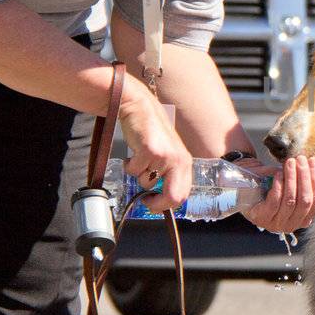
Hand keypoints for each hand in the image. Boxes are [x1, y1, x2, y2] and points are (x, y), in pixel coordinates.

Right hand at [117, 83, 191, 212]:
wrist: (141, 108)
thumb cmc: (152, 134)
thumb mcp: (168, 155)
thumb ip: (168, 175)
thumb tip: (159, 203)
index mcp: (185, 163)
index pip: (182, 196)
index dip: (166, 206)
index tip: (154, 205)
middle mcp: (179, 161)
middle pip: (172, 197)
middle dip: (155, 203)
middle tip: (144, 200)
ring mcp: (165, 156)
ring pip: (146, 183)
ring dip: (138, 175)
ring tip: (139, 159)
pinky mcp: (149, 151)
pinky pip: (133, 170)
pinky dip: (129, 165)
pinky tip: (133, 152)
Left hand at [242, 155, 314, 233]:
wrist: (246, 184)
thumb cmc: (272, 185)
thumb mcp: (294, 187)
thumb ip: (311, 193)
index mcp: (302, 219)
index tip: (313, 162)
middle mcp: (290, 225)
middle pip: (305, 201)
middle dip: (305, 178)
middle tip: (301, 160)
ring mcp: (275, 223)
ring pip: (291, 201)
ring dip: (292, 179)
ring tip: (290, 162)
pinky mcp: (261, 217)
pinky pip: (275, 202)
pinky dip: (279, 186)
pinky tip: (278, 174)